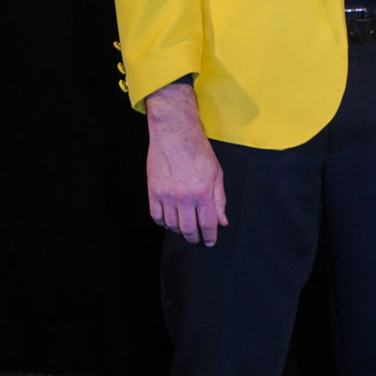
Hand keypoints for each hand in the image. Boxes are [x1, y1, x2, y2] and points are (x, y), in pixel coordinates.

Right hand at [146, 82, 226, 244]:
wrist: (175, 134)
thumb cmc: (198, 151)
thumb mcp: (216, 174)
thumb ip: (220, 199)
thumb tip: (222, 221)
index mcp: (203, 192)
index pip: (207, 224)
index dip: (210, 236)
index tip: (210, 241)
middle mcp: (184, 196)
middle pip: (188, 229)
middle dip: (195, 237)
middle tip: (198, 238)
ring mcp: (167, 195)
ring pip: (172, 225)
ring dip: (179, 231)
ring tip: (185, 228)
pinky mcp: (153, 191)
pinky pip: (156, 216)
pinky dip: (163, 223)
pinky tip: (170, 221)